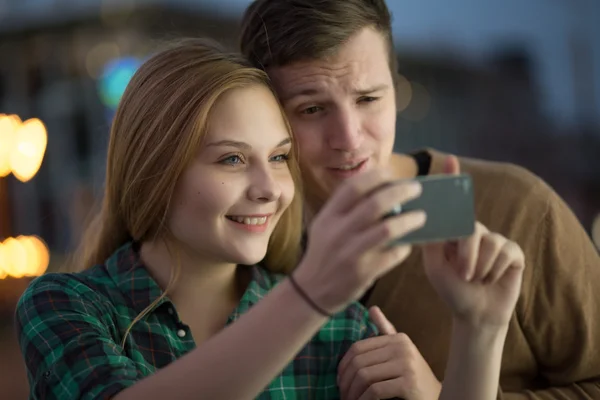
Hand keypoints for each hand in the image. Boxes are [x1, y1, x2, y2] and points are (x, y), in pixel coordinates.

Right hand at [294, 169, 426, 313]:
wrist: (312, 289)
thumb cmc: (324, 252)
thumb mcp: (325, 225)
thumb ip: (346, 208)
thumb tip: (380, 189)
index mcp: (329, 216)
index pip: (354, 187)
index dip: (376, 176)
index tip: (392, 174)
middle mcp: (339, 231)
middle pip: (375, 203)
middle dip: (400, 192)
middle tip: (416, 189)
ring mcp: (352, 252)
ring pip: (387, 229)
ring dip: (409, 220)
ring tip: (421, 216)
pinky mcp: (364, 272)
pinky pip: (393, 254)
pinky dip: (404, 247)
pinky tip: (408, 244)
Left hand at [337, 306, 440, 399]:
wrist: (436, 397)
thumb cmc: (414, 377)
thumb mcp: (399, 353)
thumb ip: (385, 332)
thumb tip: (372, 309)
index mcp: (397, 338)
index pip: (358, 347)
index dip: (344, 365)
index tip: (339, 380)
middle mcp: (402, 347)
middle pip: (359, 361)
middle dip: (346, 381)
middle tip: (342, 394)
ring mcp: (407, 364)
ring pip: (365, 375)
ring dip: (352, 392)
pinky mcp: (408, 382)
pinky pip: (375, 390)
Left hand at [422, 156, 524, 327]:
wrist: (474, 314)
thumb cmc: (451, 289)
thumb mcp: (433, 266)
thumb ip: (430, 242)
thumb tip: (422, 218)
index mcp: (453, 231)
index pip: (454, 202)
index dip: (453, 179)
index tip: (450, 160)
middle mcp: (475, 230)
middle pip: (471, 227)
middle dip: (465, 255)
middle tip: (463, 274)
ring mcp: (495, 239)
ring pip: (488, 242)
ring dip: (479, 267)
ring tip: (475, 279)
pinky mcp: (513, 251)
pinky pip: (504, 252)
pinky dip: (495, 270)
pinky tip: (491, 279)